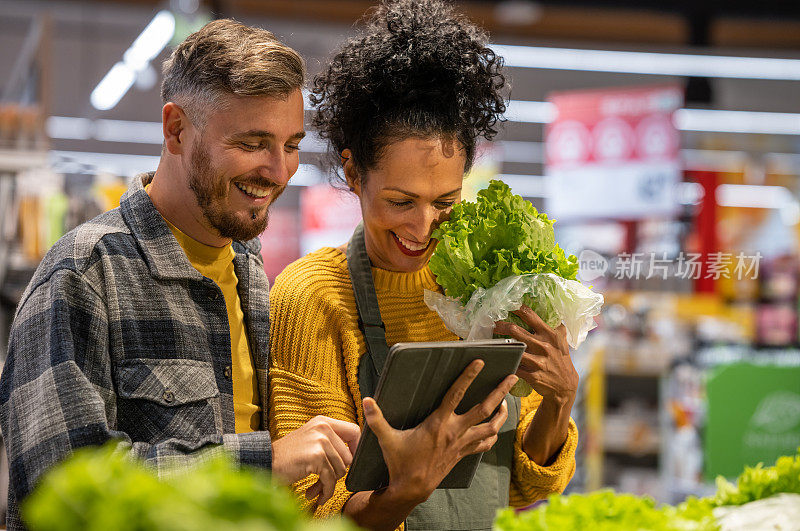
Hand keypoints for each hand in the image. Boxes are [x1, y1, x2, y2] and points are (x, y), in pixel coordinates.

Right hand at [271, 416, 360, 507]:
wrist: (266, 461)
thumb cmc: (288, 455)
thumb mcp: (311, 439)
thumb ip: (330, 441)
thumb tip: (353, 455)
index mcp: (324, 421)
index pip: (354, 431)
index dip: (356, 449)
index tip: (349, 462)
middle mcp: (324, 428)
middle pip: (349, 456)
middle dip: (337, 473)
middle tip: (324, 480)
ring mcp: (320, 441)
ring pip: (341, 470)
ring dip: (328, 484)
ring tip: (316, 487)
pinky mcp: (316, 456)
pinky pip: (330, 479)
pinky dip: (325, 491)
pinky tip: (315, 495)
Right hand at [362, 360, 517, 502]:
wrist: (412, 489)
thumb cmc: (400, 462)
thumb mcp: (387, 439)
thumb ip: (377, 419)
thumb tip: (366, 400)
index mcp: (439, 423)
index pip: (456, 394)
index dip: (468, 377)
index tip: (480, 362)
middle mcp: (455, 431)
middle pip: (484, 408)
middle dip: (500, 391)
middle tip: (512, 377)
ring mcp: (462, 444)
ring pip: (490, 427)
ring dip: (501, 413)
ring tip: (507, 401)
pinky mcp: (463, 454)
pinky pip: (484, 443)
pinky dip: (492, 434)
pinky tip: (495, 427)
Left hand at [494, 305, 577, 404]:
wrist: (566, 386)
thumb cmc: (561, 360)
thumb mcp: (562, 342)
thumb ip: (556, 328)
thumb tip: (553, 313)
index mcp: (550, 334)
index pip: (530, 315)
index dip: (516, 308)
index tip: (506, 305)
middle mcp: (544, 346)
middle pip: (515, 330)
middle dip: (501, 326)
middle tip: (492, 324)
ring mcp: (538, 361)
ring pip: (513, 349)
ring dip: (500, 345)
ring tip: (490, 342)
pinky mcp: (533, 375)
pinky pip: (514, 366)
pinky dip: (506, 363)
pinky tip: (497, 359)